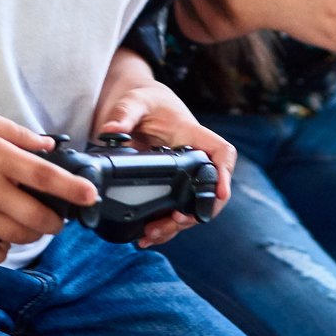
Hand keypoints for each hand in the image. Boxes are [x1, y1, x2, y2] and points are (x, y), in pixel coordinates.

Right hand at [0, 110, 101, 265]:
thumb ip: (19, 134)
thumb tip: (50, 147)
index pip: (43, 177)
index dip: (72, 189)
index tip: (90, 195)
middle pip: (36, 218)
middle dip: (56, 222)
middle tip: (57, 217)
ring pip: (18, 238)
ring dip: (32, 235)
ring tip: (29, 224)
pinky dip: (2, 253)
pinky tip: (3, 240)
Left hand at [92, 78, 236, 248]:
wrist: (134, 105)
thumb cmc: (142, 99)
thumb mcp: (132, 102)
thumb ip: (123, 114)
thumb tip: (111, 130)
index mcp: (192, 135)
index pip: (220, 153)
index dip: (224, 174)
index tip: (219, 193)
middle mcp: (191, 158)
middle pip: (208, 190)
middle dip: (196, 211)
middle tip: (173, 221)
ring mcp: (180, 174)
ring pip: (190, 206)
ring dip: (175, 225)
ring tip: (151, 235)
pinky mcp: (166, 185)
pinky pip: (172, 209)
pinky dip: (163, 226)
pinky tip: (146, 237)